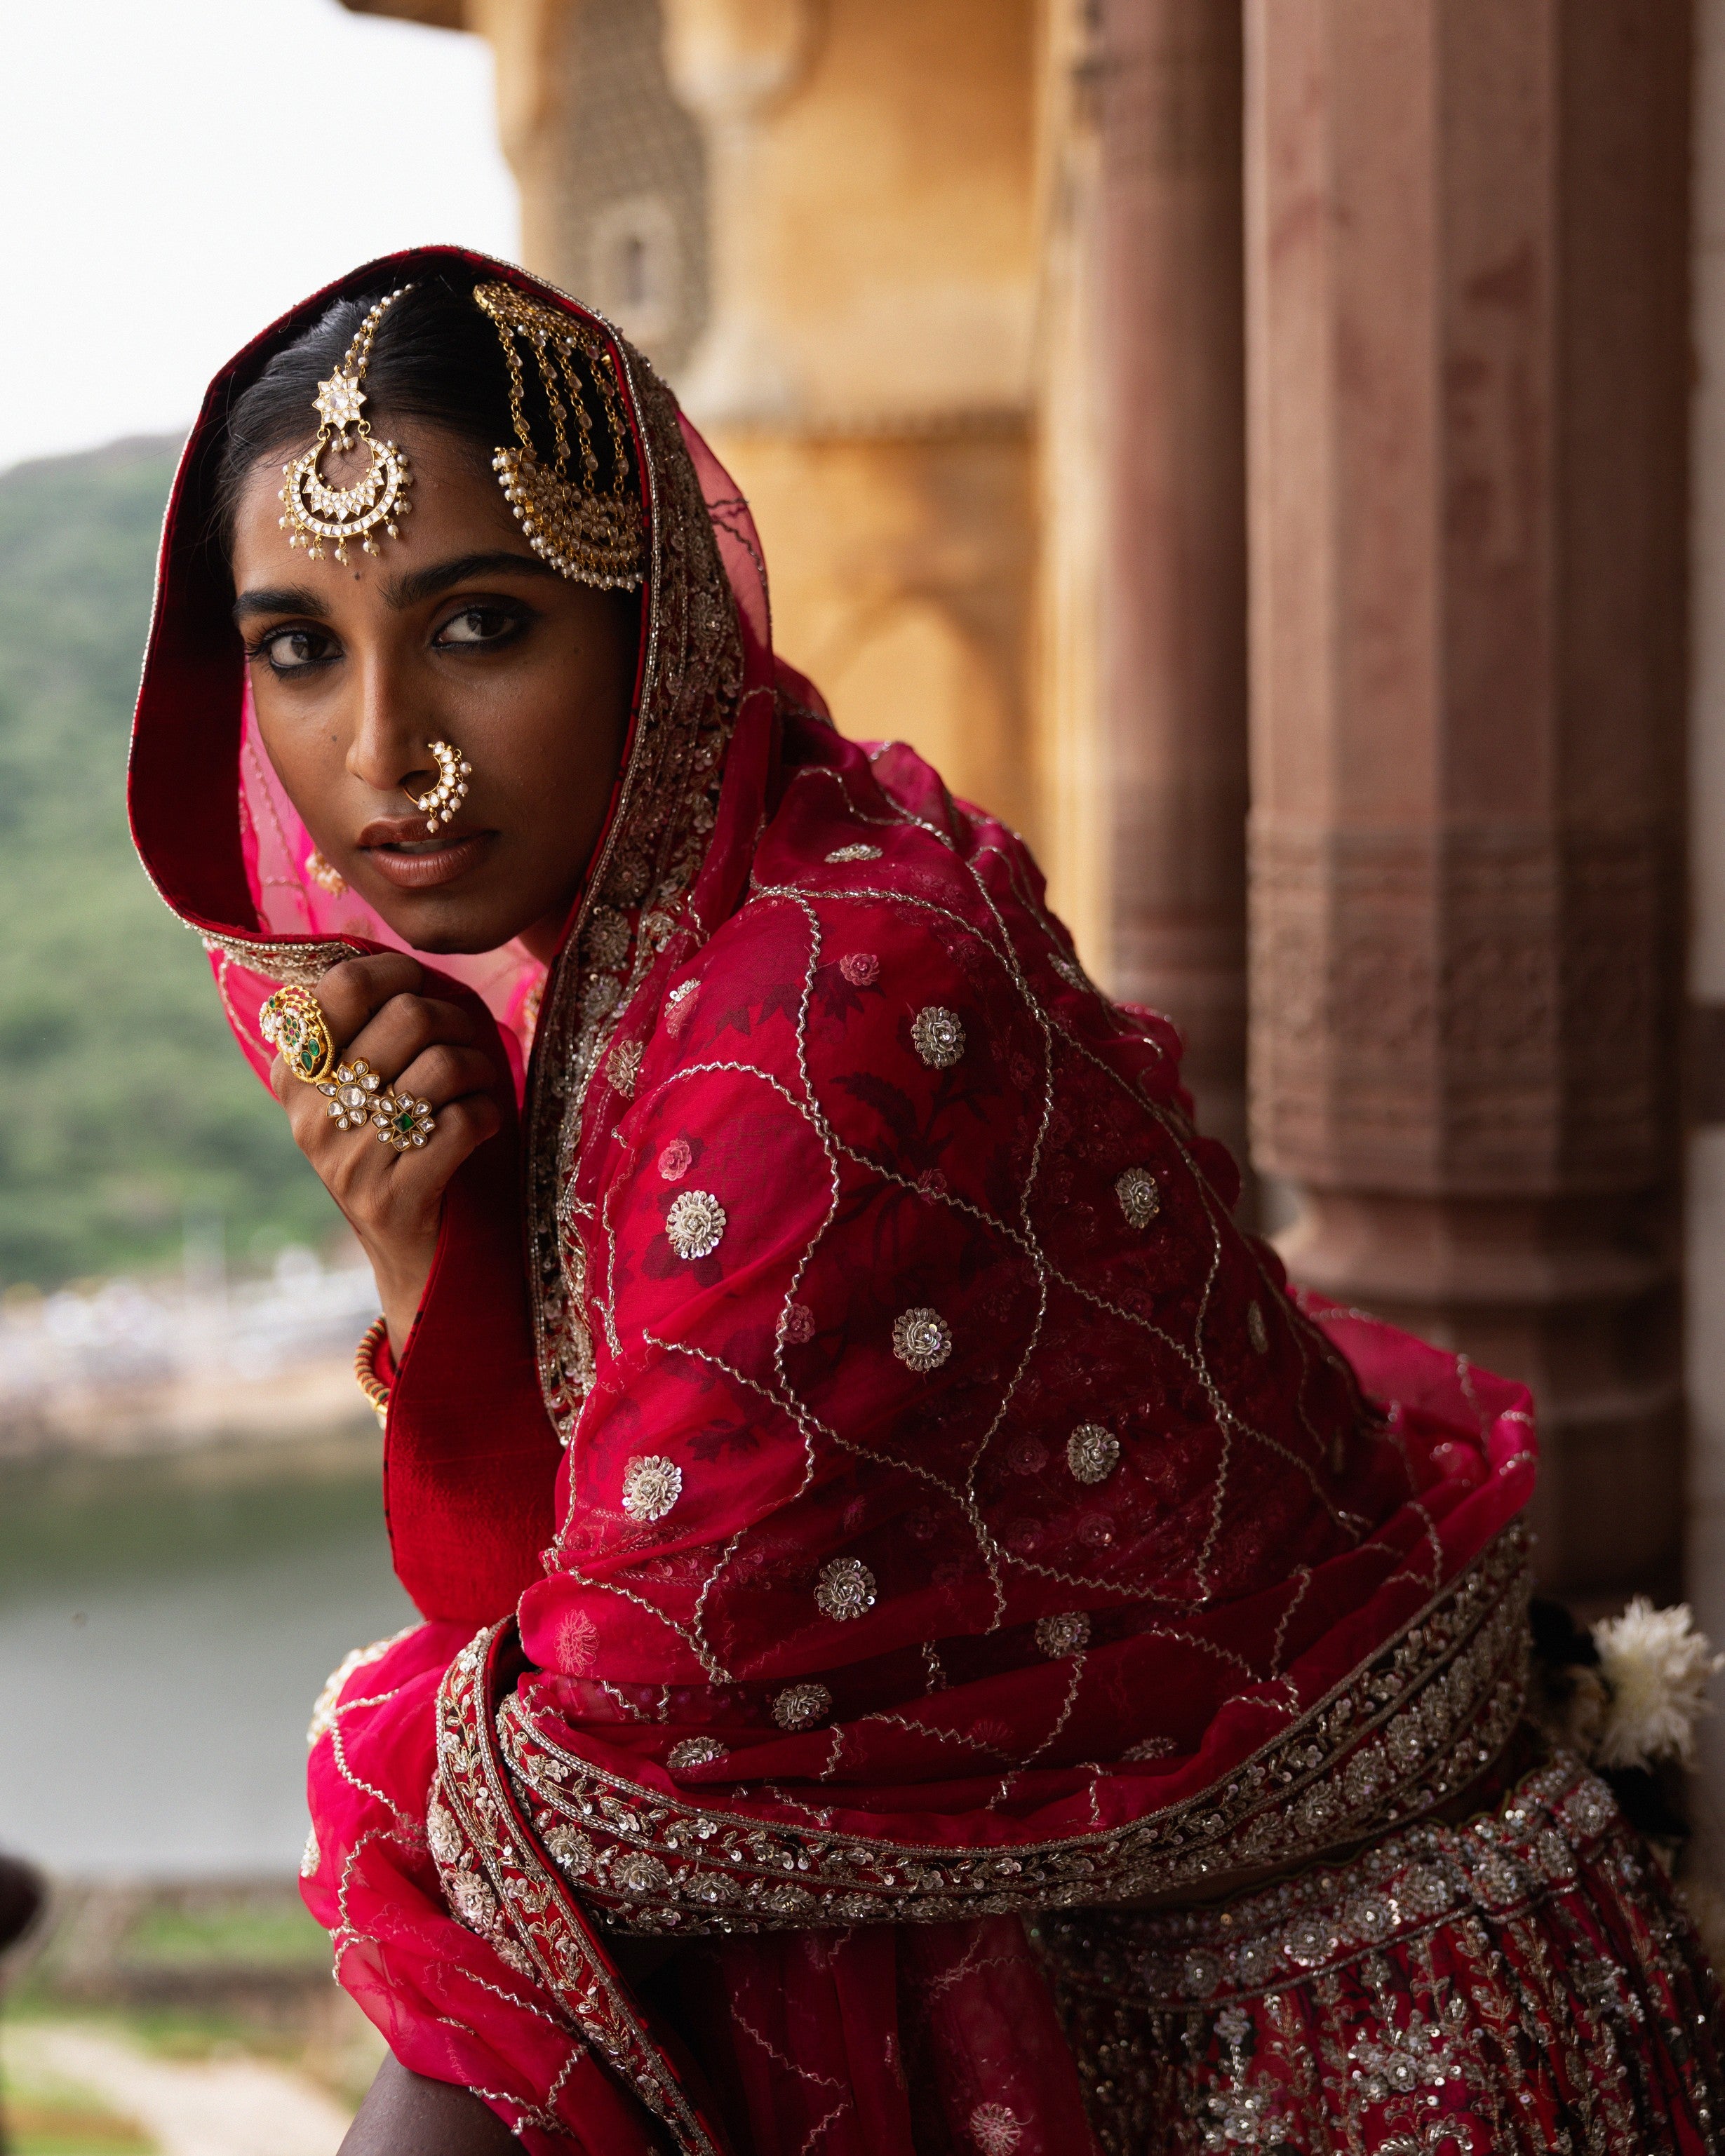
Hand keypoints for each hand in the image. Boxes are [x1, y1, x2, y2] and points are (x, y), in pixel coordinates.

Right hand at [270, 953, 502, 1357]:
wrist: (418, 1255)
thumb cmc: (407, 1146)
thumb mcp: (374, 1080)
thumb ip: (372, 1018)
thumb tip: (379, 940)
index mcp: (295, 1073)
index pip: (344, 984)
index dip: (401, 970)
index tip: (429, 986)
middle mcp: (309, 1115)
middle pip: (408, 1016)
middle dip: (460, 1021)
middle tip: (473, 1045)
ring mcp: (345, 1161)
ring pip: (440, 1067)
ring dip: (481, 1069)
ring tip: (481, 1086)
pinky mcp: (390, 1199)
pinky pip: (460, 1122)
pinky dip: (490, 1114)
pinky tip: (486, 1124)